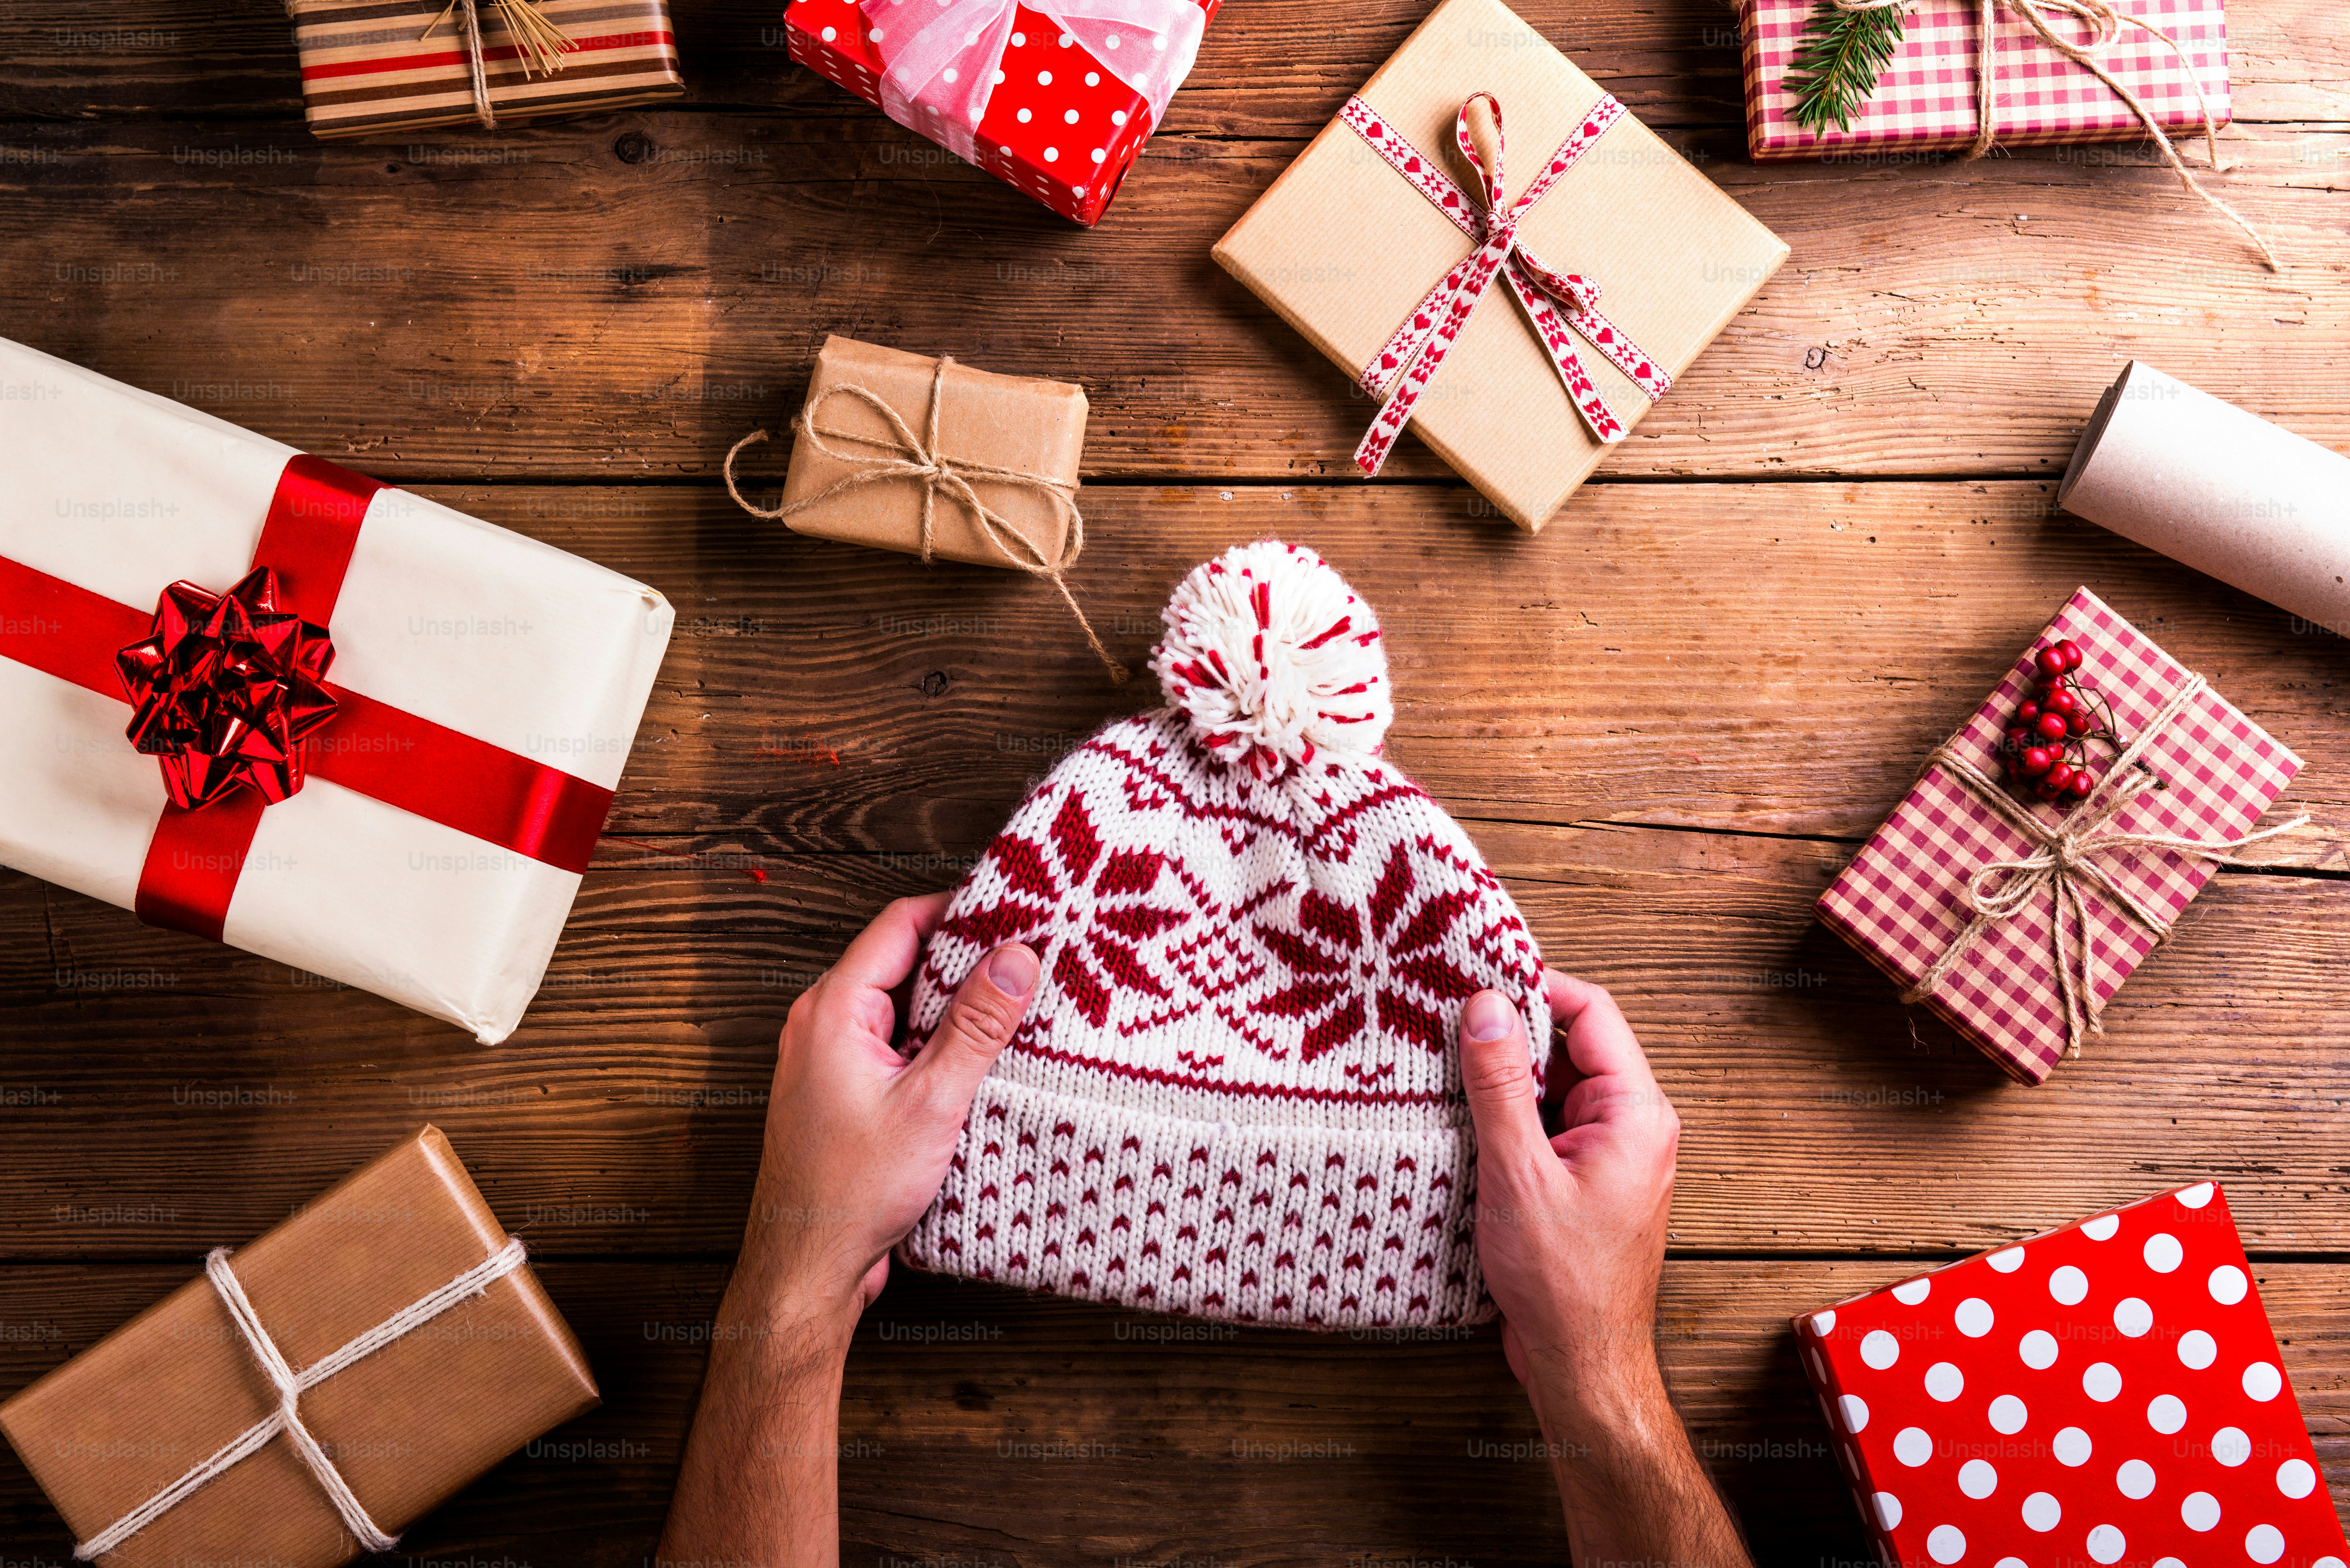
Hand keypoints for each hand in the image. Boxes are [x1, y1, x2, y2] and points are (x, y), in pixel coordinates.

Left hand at [738, 892, 1040, 1337]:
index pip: (901, 923)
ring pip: (902, 1004)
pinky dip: (937, 1041)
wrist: (806, 1266)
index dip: (961, 908)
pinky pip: (895, 1043)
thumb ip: (976, 1026)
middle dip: (967, 955)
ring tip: (1017, 1004)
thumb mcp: (930, 1102)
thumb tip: (1016, 958)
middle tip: (1030, 954)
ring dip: (955, 1003)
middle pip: (903, 960)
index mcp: (831, 1010)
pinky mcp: (843, 1090)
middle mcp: (822, 1023)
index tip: (1015, 908)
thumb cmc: (851, 1191)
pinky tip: (981, 1057)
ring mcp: (829, 1058)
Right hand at [1458, 970, 1680, 1434]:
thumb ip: (1499, 1085)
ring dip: (1502, 1080)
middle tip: (1446, 1022)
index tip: (1477, 978)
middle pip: (1569, 1046)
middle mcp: (1632, 1125)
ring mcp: (1609, 1153)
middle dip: (1509, 1035)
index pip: (1591, 1013)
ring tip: (1443, 1072)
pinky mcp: (1582, 1178)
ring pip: (1552, 1086)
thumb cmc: (1563, 1282)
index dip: (1535, 987)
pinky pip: (1545, 1124)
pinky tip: (1460, 1121)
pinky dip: (1506, 1118)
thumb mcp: (1519, 1172)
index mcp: (1636, 1114)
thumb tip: (1486, 1006)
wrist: (1581, 1363)